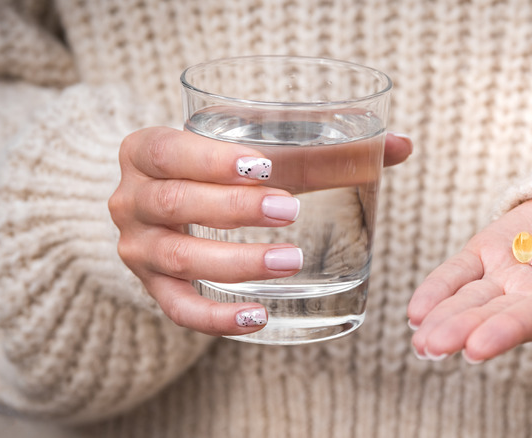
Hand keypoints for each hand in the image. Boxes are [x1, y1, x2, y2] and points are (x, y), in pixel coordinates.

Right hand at [109, 127, 410, 335]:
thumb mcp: (252, 147)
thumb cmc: (217, 167)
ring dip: (235, 262)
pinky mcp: (152, 288)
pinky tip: (259, 316)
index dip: (210, 159)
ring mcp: (137, 248)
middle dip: (233, 208)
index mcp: (147, 151)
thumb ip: (324, 145)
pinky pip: (179, 310)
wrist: (162, 200)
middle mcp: (129, 198)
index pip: (167, 150)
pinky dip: (217, 317)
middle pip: (174, 204)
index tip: (263, 166)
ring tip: (291, 261)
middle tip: (292, 210)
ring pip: (179, 258)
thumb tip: (402, 146)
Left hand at [408, 192, 531, 361]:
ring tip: (418, 333)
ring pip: (472, 298)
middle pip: (496, 315)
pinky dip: (439, 288)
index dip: (507, 331)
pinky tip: (417, 309)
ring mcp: (514, 274)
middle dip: (462, 331)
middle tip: (430, 347)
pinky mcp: (496, 248)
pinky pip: (462, 271)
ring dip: (444, 316)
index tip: (476, 347)